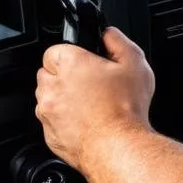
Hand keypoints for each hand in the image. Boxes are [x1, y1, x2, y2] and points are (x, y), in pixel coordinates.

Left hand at [35, 27, 155, 174]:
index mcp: (69, 64)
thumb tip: (109, 34)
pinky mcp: (49, 135)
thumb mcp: (135, 63)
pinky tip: (89, 123)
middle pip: (48, 74)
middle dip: (65, 77)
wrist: (118, 147)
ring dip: (63, 99)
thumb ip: (119, 41)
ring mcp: (47, 113)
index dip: (73, 56)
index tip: (86, 64)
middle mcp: (52, 87)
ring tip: (91, 106)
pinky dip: (65, 122)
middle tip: (91, 85)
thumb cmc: (125, 109)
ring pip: (48, 99)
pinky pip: (52, 123)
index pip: (55, 50)